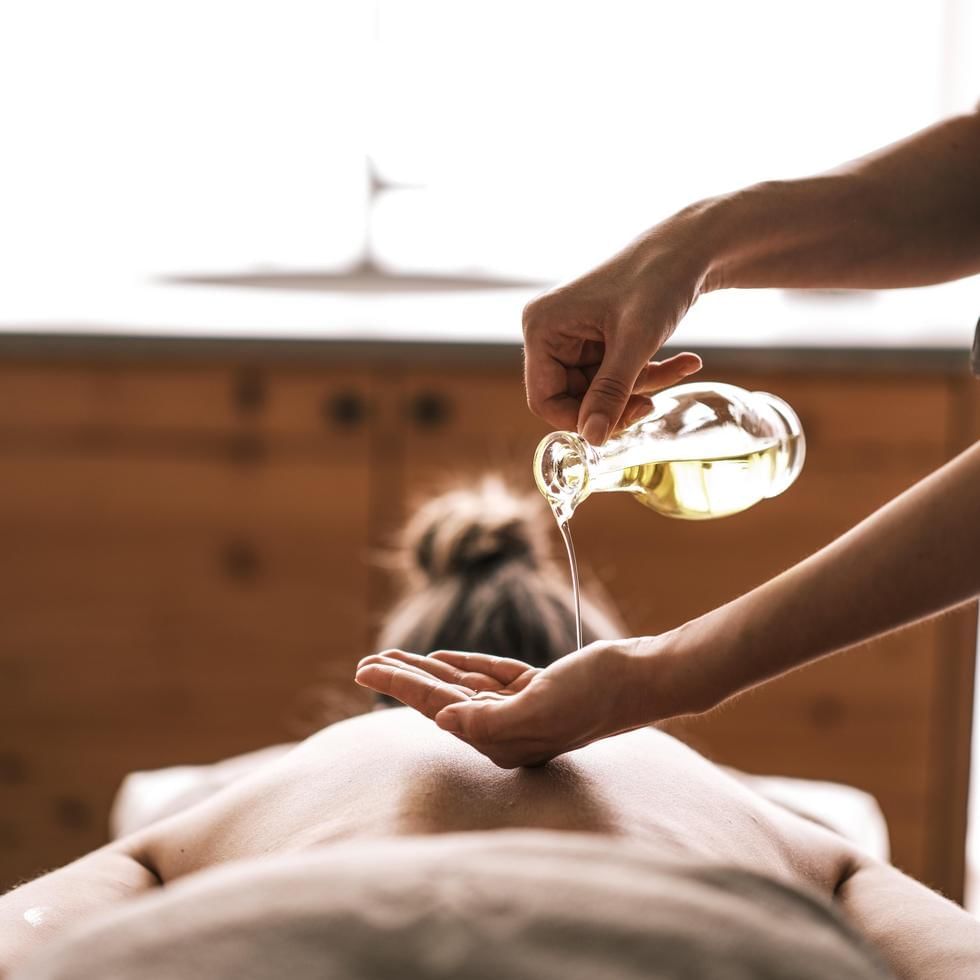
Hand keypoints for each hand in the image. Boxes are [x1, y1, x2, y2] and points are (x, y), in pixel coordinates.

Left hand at [354, 641, 662, 767]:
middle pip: (440, 697)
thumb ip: (491, 720)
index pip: (436, 705)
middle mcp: (506, 728)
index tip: (365, 668)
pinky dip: (464, 666)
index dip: (398, 684)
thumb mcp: (542, 707)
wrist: (643, 679)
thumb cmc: (596, 695)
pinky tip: (442, 660)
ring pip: (461, 685)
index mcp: (501, 738)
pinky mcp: (537, 688)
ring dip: (426, 670)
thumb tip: (443, 720)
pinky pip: (489, 676)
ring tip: (392, 658)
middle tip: (364, 664)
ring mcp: (522, 708)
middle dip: (401, 679)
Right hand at [522, 211, 709, 443]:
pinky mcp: (596, 337)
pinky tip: (685, 362)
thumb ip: (610, 393)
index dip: (579, 419)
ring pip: (599, 389)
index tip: (617, 424)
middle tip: (651, 403)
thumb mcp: (634, 343)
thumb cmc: (658, 280)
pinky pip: (614, 374)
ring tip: (682, 367)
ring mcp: (573, 335)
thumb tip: (593, 439)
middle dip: (616, 402)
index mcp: (542, 328)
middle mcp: (550, 332)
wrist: (690, 246)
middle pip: (572, 397)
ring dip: (640, 387)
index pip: (544, 399)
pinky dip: (647, 373)